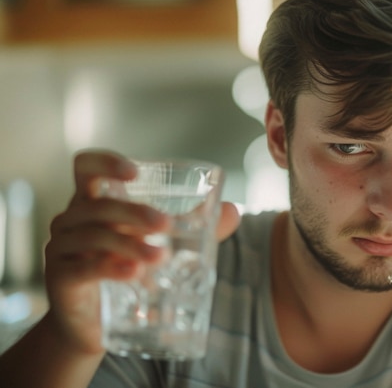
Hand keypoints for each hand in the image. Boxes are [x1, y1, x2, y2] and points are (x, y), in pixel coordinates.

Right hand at [42, 150, 240, 354]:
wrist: (93, 325)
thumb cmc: (123, 272)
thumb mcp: (156, 243)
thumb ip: (191, 227)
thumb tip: (232, 211)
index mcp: (93, 203)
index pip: (86, 168)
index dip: (105, 163)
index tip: (134, 172)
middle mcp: (72, 220)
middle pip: (99, 205)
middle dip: (135, 212)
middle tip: (167, 225)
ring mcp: (61, 249)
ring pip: (94, 236)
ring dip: (130, 244)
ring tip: (161, 257)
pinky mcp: (60, 279)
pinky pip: (83, 268)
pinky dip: (112, 269)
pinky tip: (135, 274)